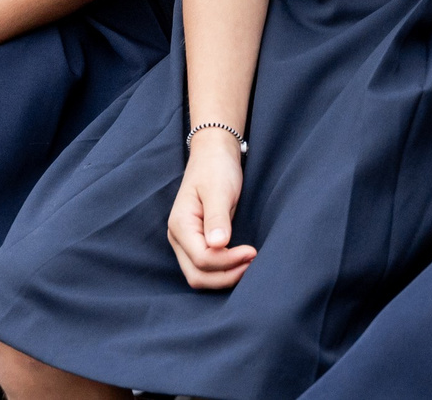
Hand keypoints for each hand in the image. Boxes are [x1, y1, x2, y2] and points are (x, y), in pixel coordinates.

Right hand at [166, 128, 255, 289]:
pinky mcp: (197, 243)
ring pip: (200, 276)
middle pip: (197, 275)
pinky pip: (206, 267)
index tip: (252, 252)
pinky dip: (223, 270)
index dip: (228, 261)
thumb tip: (217, 244)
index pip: (202, 258)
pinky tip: (241, 262)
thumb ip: (217, 217)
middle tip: (253, 263)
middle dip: (226, 276)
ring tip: (249, 265)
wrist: (214, 155)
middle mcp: (178, 238)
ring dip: (225, 276)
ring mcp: (185, 242)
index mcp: (180, 225)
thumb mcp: (218, 189)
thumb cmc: (216, 168)